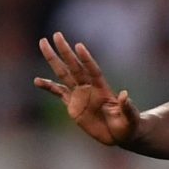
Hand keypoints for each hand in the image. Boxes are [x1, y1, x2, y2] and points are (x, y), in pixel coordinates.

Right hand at [34, 32, 139, 146]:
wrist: (119, 134)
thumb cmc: (128, 125)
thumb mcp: (130, 118)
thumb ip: (127, 107)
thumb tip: (125, 95)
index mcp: (103, 89)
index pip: (92, 70)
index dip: (86, 59)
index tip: (79, 46)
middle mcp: (89, 88)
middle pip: (74, 66)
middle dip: (65, 51)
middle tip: (56, 34)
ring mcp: (80, 95)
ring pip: (64, 74)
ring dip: (53, 60)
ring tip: (43, 45)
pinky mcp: (73, 105)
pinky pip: (58, 93)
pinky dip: (48, 87)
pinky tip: (37, 81)